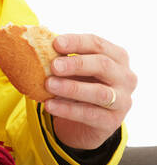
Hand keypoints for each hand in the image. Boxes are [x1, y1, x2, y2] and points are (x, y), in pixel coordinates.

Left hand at [43, 34, 135, 151]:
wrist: (86, 122)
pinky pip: (89, 114)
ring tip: (49, 85)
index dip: (77, 42)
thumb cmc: (81, 85)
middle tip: (54, 66)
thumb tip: (39, 42)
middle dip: (77, 64)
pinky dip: (67, 109)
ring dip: (72, 88)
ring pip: (99, 92)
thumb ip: (64, 57)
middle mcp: (126, 77)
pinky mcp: (111, 122)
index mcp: (117, 57)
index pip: (98, 44)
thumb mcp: (76, 70)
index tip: (55, 43)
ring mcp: (122, 101)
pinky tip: (50, 105)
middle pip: (103, 65)